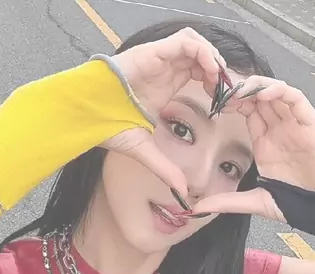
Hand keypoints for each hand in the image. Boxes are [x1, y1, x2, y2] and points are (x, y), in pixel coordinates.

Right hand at [102, 28, 224, 195]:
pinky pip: (185, 42)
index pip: (199, 72)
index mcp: (166, 85)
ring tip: (220, 82)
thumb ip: (165, 168)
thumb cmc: (107, 126)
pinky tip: (209, 71)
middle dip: (219, 71)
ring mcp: (159, 59)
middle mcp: (165, 69)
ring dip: (213, 59)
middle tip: (229, 92)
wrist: (85, 115)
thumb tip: (182, 191)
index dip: (216, 84)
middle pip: (202, 56)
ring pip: (196, 43)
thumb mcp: (145, 150)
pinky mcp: (153, 52)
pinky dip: (202, 52)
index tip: (226, 103)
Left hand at [193, 77, 314, 220]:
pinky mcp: (310, 123)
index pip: (245, 110)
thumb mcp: (256, 201)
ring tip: (238, 88)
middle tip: (220, 85)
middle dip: (239, 88)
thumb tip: (197, 209)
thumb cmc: (294, 201)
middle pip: (257, 96)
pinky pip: (295, 99)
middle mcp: (277, 127)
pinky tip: (264, 94)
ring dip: (256, 86)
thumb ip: (228, 202)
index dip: (230, 101)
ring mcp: (293, 123)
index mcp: (263, 139)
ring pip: (274, 92)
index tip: (211, 98)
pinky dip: (280, 91)